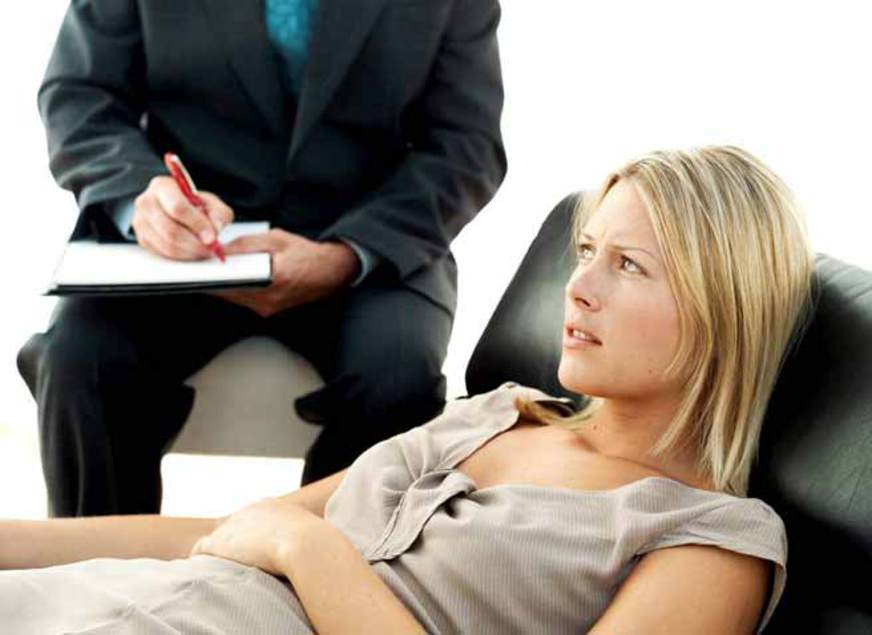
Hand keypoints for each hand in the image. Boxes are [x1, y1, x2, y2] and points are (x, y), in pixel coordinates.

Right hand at [132, 175, 233, 259]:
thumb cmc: (192, 204)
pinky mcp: (142, 239)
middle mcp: (146, 202)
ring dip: (190, 252)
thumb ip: (218, 213)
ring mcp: (140, 222)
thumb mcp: (210, 202)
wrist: (175, 208)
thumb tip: (215, 228)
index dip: (197, 224)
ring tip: (204, 250)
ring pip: (167, 245)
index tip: (212, 237)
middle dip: (195, 243)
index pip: (177, 207)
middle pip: (170, 230)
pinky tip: (192, 251)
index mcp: (162, 186)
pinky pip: (163, 254)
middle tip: (211, 248)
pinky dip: (182, 256)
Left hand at [190, 497, 321, 575]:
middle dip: (236, 542)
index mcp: (272, 505)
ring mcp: (234, 524)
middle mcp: (250, 510)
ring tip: (225, 570)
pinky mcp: (221, 542)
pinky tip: (207, 570)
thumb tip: (326, 546)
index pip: (253, 519)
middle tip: (242, 563)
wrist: (309, 546)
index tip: (256, 551)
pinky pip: (202, 549)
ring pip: (219, 538)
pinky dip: (202, 559)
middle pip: (234, 526)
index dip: (253, 537)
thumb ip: (310, 536)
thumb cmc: (319, 546)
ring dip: (221, 553)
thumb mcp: (316, 534)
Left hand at [214, 229, 360, 316]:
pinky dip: (236, 289)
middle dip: (215, 280)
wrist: (330, 272)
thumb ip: (248, 244)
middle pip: (229, 293)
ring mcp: (268, 308)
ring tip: (215, 270)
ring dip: (224, 285)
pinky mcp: (269, 310)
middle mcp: (269, 300)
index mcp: (273, 280)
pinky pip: (244, 300)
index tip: (199, 269)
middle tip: (202, 267)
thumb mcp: (276, 239)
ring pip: (235, 298)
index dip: (212, 276)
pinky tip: (233, 277)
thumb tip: (222, 249)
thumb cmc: (306, 254)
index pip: (232, 283)